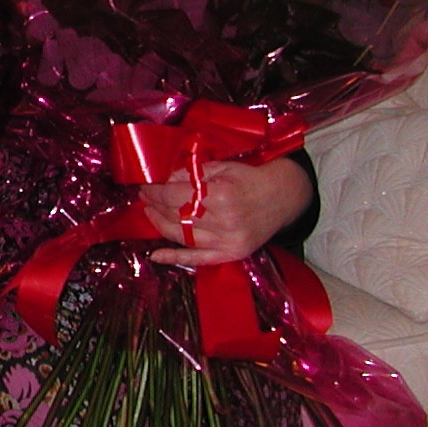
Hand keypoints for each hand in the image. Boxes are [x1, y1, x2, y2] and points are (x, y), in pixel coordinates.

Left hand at [142, 156, 313, 267]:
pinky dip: (175, 258)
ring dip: (160, 225)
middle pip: (176, 216)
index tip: (145, 187)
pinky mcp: (231, 254)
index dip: (155, 192)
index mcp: (219, 195)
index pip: (174, 196)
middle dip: (155, 206)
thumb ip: (191, 174)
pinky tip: (156, 256)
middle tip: (145, 198)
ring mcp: (227, 241)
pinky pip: (198, 259)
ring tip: (150, 214)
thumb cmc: (249, 179)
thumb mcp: (221, 167)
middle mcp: (223, 221)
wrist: (283, 197)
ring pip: (182, 237)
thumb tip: (164, 182)